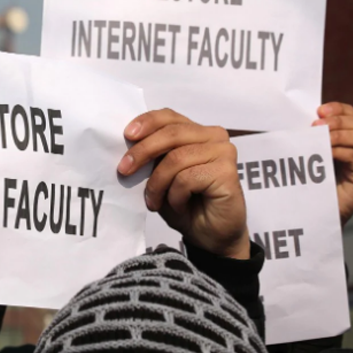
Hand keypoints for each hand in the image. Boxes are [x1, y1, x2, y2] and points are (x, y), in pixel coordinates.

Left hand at [118, 109, 249, 259]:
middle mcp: (213, 136)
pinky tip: (179, 206)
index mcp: (195, 132)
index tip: (127, 135)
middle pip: (171, 134)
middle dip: (142, 151)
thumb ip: (152, 157)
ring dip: (158, 184)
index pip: (169, 116)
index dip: (147, 122)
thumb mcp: (161, 175)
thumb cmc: (184, 204)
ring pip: (176, 158)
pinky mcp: (228, 171)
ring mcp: (223, 152)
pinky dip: (175, 196)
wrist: (208, 235)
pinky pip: (187, 178)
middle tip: (124, 171)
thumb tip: (128, 144)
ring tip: (154, 201)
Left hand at [313, 102, 352, 226]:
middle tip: (318, 123)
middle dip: (338, 120)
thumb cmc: (309, 184)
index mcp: (347, 139)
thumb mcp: (310, 156)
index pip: (351, 115)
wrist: (313, 212)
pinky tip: (328, 151)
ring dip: (339, 133)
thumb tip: (303, 122)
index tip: (320, 110)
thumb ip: (310, 139)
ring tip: (321, 134)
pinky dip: (342, 150)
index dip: (339, 109)